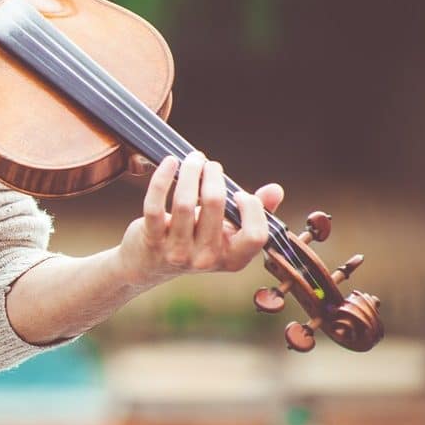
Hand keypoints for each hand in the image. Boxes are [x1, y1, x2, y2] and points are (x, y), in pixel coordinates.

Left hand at [118, 152, 283, 286]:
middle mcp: (206, 259)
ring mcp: (177, 252)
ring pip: (185, 202)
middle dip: (213, 176)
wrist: (148, 265)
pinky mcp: (152, 240)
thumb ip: (254, 212)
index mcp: (232, 259)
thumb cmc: (195, 240)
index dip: (252, 209)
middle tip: (209, 164)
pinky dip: (162, 179)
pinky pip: (155, 205)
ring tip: (192, 159)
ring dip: (190, 171)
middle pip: (216, 205)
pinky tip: (170, 162)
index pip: (255, 235)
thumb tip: (276, 190)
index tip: (239, 193)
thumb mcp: (226, 231)